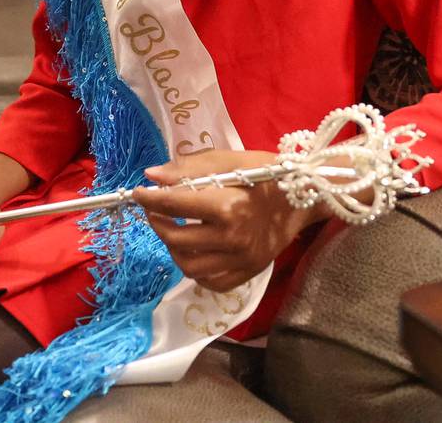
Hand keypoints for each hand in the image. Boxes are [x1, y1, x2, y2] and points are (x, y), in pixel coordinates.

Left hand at [131, 150, 314, 292]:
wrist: (303, 200)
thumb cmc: (266, 174)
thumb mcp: (228, 161)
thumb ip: (188, 169)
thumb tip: (152, 176)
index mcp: (228, 206)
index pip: (174, 204)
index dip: (150, 198)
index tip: (138, 192)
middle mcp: (232, 238)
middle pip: (176, 238)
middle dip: (157, 222)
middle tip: (154, 209)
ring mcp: (240, 261)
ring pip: (188, 265)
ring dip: (172, 246)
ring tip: (172, 228)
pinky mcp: (246, 274)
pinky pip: (208, 281)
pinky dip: (194, 267)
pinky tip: (193, 248)